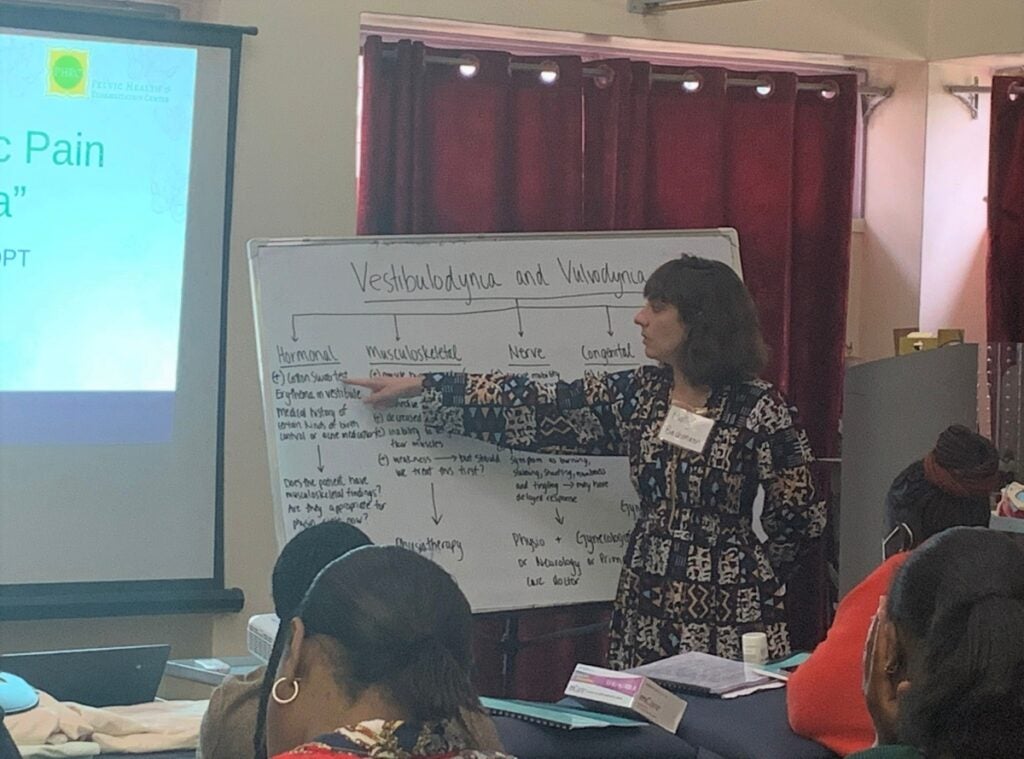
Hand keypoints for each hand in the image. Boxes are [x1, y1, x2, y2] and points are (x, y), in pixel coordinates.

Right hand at [345, 375, 423, 406]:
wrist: (414, 387)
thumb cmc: (400, 387)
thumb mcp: (386, 394)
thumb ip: (374, 398)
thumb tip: (364, 401)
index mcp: (375, 382)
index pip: (360, 382)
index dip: (351, 381)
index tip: (342, 379)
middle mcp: (378, 384)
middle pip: (370, 395)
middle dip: (375, 401)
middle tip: (384, 400)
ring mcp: (384, 389)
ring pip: (378, 400)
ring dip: (383, 403)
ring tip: (391, 401)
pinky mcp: (390, 393)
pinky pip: (385, 401)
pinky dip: (388, 403)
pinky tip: (394, 401)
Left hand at [863, 596, 907, 745]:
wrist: (886, 744)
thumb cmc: (898, 732)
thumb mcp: (903, 717)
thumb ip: (904, 700)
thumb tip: (905, 682)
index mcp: (876, 686)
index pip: (878, 654)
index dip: (883, 635)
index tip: (886, 615)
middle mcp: (869, 680)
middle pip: (871, 646)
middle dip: (876, 624)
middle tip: (881, 601)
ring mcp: (869, 680)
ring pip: (870, 649)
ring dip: (874, 629)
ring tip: (879, 611)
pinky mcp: (872, 682)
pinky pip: (872, 656)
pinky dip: (875, 641)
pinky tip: (877, 633)